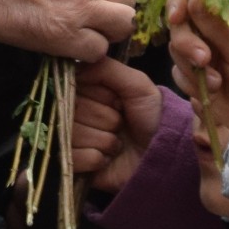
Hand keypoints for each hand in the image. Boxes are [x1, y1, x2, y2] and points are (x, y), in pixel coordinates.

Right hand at [0, 0, 138, 62]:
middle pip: (128, 1)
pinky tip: (67, 45)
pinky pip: (99, 49)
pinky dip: (86, 52)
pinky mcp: (67, 36)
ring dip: (106, 33)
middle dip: (115, 13)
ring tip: (82, 33)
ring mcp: (81, 7)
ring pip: (122, 25)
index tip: (114, 0)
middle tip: (93, 20)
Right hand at [70, 60, 162, 192]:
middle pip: (72, 111)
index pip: (73, 84)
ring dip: (103, 141)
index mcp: (84, 89)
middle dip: (105, 120)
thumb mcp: (137, 85)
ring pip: (72, 134)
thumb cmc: (150, 118)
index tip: (118, 102)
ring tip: (117, 143)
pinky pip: (73, 157)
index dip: (100, 96)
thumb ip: (107, 69)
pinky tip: (107, 159)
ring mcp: (67, 138)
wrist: (161, 155)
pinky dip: (96, 159)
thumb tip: (74, 64)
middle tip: (120, 125)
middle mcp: (71, 111)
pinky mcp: (69, 163)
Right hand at [163, 0, 228, 142]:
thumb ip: (217, 27)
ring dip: (192, 68)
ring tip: (217, 83)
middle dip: (187, 43)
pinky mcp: (195, 77)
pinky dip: (191, 84)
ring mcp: (202, 54)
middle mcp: (211, 32)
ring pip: (176, 50)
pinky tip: (212, 93)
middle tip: (204, 59)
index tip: (176, 17)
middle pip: (179, 25)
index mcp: (228, 16)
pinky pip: (178, 74)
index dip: (180, 4)